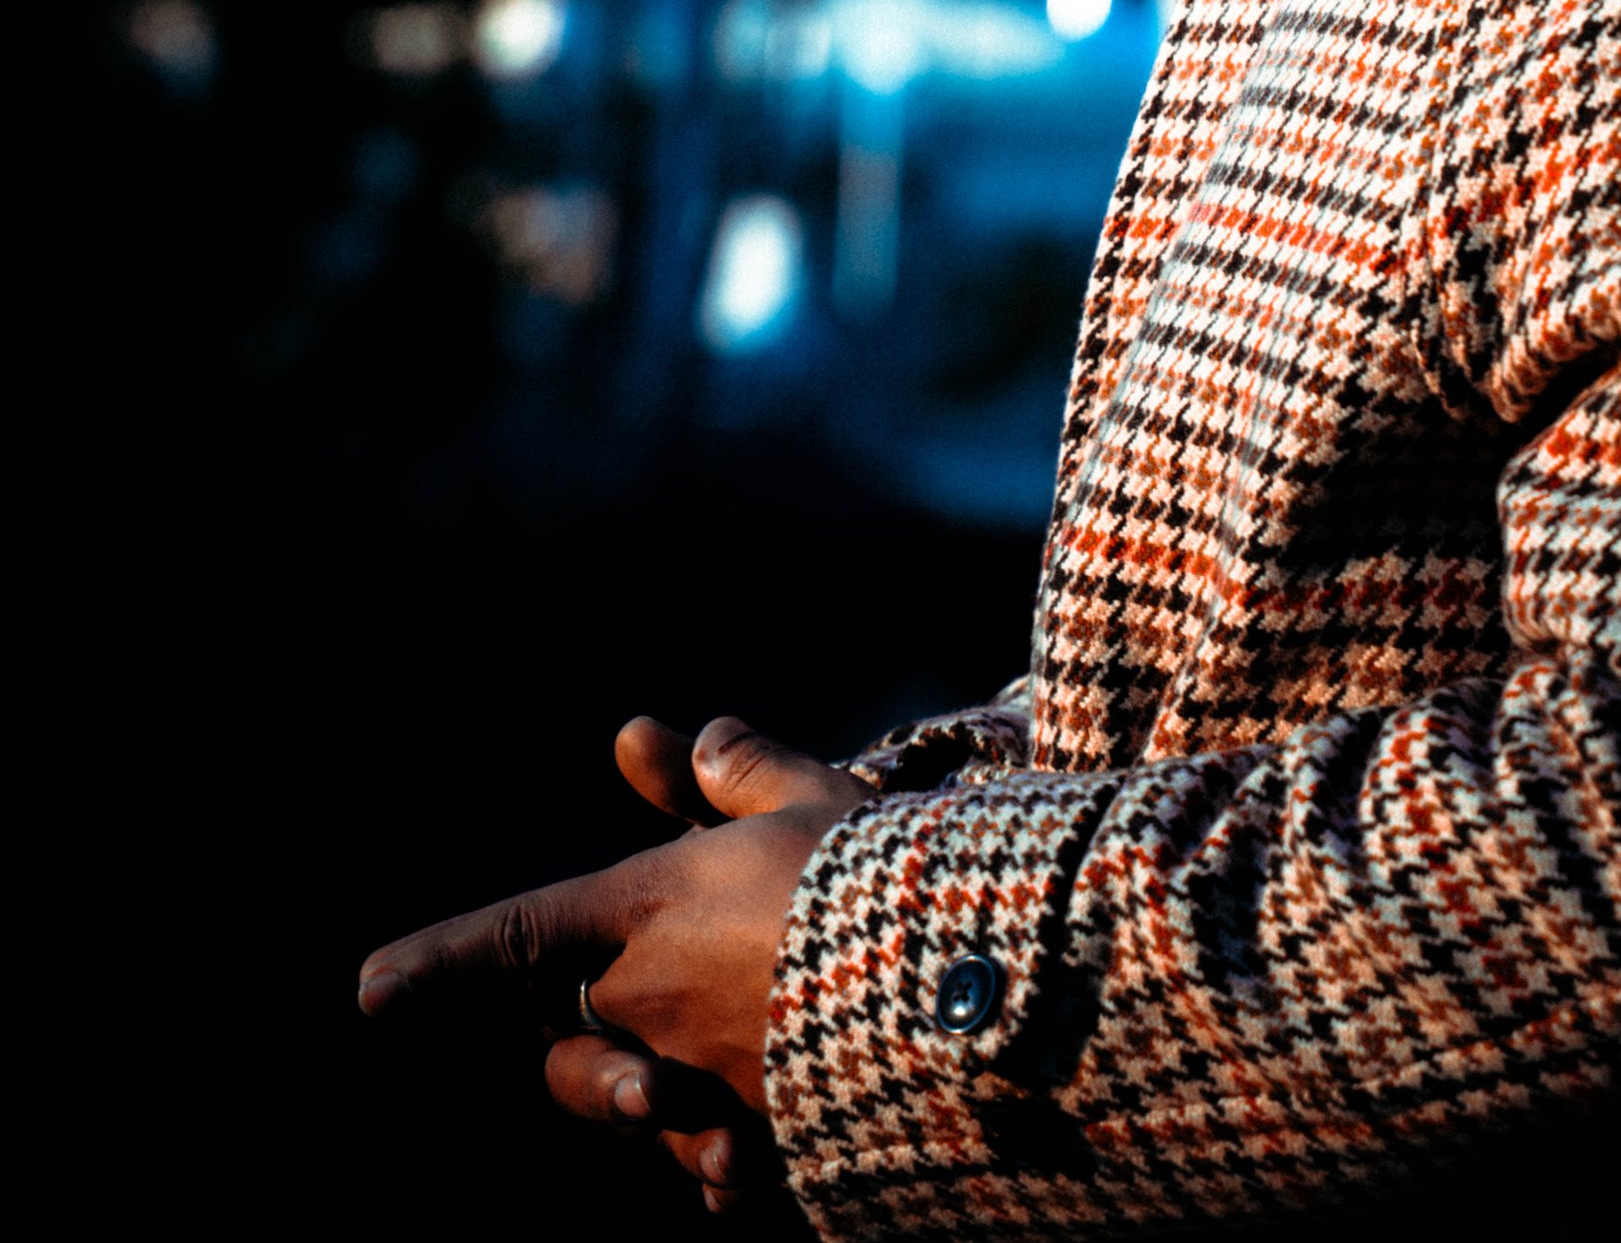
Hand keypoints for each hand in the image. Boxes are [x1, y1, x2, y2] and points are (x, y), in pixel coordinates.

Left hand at [360, 715, 869, 1210]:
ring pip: (630, 1110)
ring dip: (642, 1100)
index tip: (366, 993)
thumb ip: (734, 771)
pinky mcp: (760, 1148)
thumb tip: (655, 740)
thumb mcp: (813, 794)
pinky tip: (742, 1156)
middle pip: (564, 1045)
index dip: (435, 965)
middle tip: (616, 1011)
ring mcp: (700, 1086)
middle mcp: (653, 1004)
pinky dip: (715, 1162)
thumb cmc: (883, 870)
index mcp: (649, 910)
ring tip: (686, 1087)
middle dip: (578, 1046)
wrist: (964, 983)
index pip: (513, 938)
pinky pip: (706, 1170)